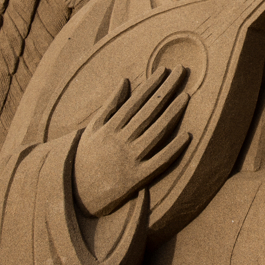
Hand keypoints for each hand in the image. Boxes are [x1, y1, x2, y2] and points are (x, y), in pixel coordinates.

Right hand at [73, 66, 190, 217]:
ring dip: (172, 113)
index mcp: (110, 127)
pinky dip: (173, 149)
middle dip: (167, 89)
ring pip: (156, 132)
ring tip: (186, 96)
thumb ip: (110, 105)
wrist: (77, 194)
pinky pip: (159, 162)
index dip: (151, 84)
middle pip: (149, 111)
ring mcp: (130, 159)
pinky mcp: (137, 178)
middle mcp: (121, 141)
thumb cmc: (86, 157)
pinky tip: (187, 136)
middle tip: (181, 72)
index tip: (164, 70)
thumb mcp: (93, 128)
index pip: (135, 101)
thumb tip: (125, 80)